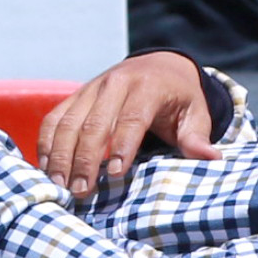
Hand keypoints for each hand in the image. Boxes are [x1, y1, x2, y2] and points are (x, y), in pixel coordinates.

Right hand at [39, 52, 219, 203]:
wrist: (159, 65)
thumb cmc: (179, 98)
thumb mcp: (196, 113)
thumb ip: (197, 136)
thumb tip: (211, 158)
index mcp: (147, 86)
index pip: (132, 117)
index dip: (123, 145)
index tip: (117, 174)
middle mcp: (115, 83)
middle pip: (94, 123)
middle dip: (85, 159)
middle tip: (81, 192)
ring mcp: (91, 89)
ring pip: (68, 121)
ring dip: (61, 155)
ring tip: (60, 185)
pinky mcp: (75, 96)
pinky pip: (54, 119)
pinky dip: (47, 143)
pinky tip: (47, 168)